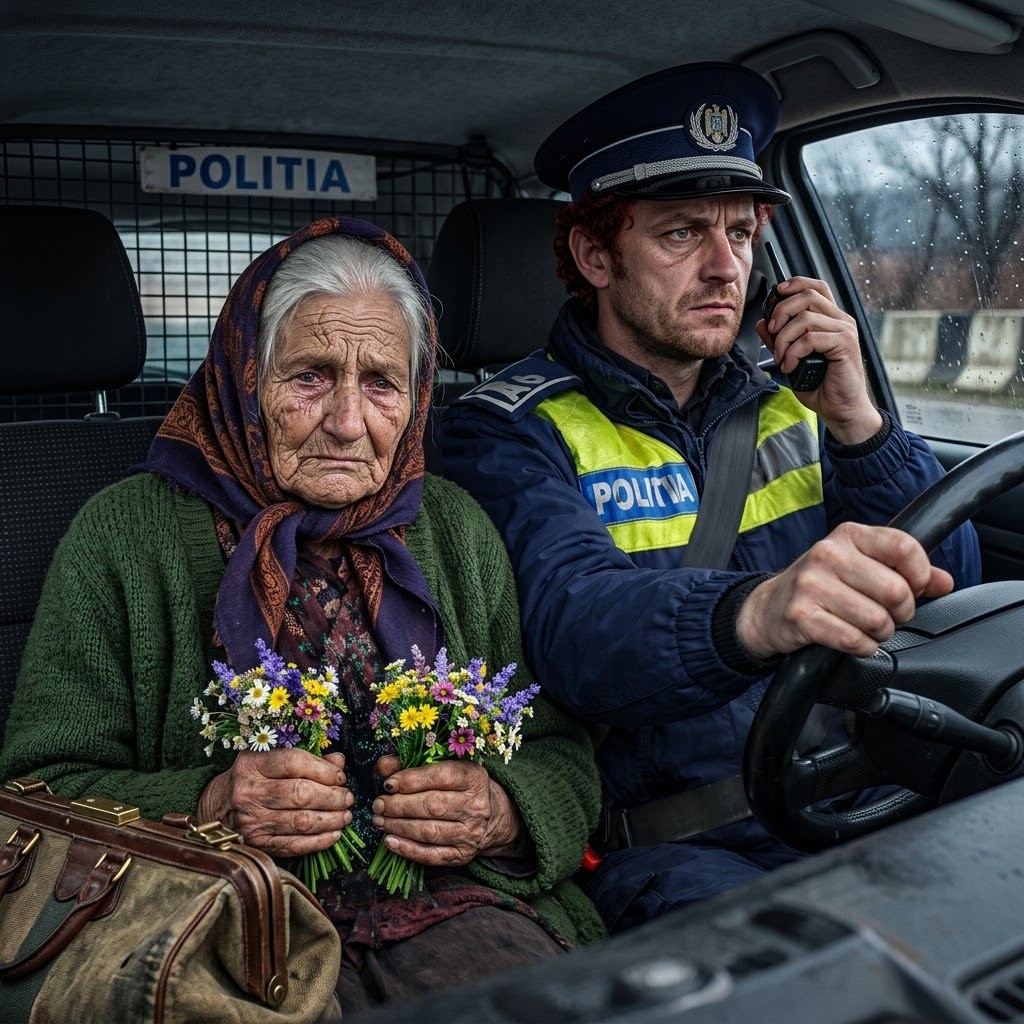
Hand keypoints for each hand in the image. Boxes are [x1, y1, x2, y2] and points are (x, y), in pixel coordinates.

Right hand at [197, 749, 353, 857]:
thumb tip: (338, 761)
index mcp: (251, 765)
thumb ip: (305, 760)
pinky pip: (294, 845)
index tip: (340, 776)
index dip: (323, 769)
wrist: (215, 809)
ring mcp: (251, 822)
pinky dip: (319, 841)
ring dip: (331, 819)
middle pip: (301, 794)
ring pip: (301, 822)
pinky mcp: (256, 845)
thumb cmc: (251, 780)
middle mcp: (248, 793)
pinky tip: (334, 834)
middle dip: (332, 796)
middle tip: (347, 797)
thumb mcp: (269, 761)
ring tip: (345, 815)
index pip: (294, 763)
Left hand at [371, 755, 526, 867]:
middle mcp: (476, 806)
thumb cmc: (459, 787)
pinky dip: (408, 849)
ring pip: (429, 831)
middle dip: (399, 805)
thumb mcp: (444, 769)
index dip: (411, 780)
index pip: (442, 777)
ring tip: (380, 820)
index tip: (388, 784)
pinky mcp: (462, 855)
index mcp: (474, 778)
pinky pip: (431, 855)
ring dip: (399, 826)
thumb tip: (383, 765)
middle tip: (379, 804)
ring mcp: (471, 833)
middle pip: (433, 806)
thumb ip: (412, 765)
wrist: (491, 816)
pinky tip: (390, 841)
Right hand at [735, 522, 953, 658]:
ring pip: (877, 620)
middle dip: (900, 613)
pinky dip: (862, 647)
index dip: (920, 575)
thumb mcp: (861, 567)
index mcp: (849, 536)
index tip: (913, 588)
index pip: (904, 548)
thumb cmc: (821, 586)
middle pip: (896, 590)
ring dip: (880, 633)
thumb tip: (944, 581)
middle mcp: (828, 554)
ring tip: (865, 628)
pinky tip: (853, 641)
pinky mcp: (802, 616)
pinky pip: (854, 640)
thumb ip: (905, 571)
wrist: (768, 608)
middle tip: (887, 615)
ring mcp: (811, 584)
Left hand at [756, 276, 882, 444]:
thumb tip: (762, 323)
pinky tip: (790, 366)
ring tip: (781, 358)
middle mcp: (841, 320)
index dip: (795, 284)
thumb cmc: (820, 386)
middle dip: (781, 311)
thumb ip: (779, 340)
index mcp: (830, 319)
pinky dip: (793, 352)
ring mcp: (845, 331)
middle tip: (772, 333)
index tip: (776, 293)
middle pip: (807, 296)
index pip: (816, 287)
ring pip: (805, 318)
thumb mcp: (792, 359)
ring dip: (784, 339)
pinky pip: (810, 338)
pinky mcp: (845, 345)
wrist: (841, 410)